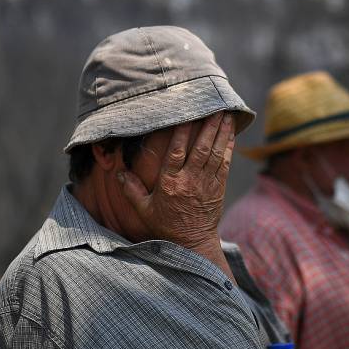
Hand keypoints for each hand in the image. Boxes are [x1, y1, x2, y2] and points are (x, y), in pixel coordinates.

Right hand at [118, 112, 235, 249]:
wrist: (192, 242)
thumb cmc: (166, 225)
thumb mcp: (144, 210)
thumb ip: (131, 190)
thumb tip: (118, 173)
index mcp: (170, 183)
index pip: (176, 152)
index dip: (182, 132)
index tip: (187, 114)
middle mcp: (190, 180)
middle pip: (200, 148)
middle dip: (208, 125)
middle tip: (214, 106)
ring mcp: (207, 183)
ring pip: (215, 152)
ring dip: (221, 131)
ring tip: (226, 112)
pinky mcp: (219, 187)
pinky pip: (225, 163)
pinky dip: (228, 146)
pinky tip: (231, 132)